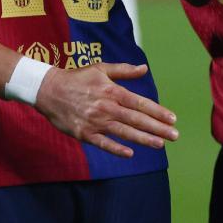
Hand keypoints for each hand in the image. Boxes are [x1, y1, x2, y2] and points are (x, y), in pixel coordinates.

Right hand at [33, 62, 179, 158]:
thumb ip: (123, 70)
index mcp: (111, 91)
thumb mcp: (100, 69)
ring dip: (143, 139)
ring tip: (160, 144)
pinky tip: (130, 153)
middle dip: (157, 128)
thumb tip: (144, 68)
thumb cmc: (77, 78)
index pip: (139, 103)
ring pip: (123, 132)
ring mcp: (95, 121)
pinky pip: (103, 143)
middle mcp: (106, 107)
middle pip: (136, 119)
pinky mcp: (84, 133)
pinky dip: (116, 148)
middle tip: (174, 135)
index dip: (157, 111)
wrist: (48, 90)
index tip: (172, 118)